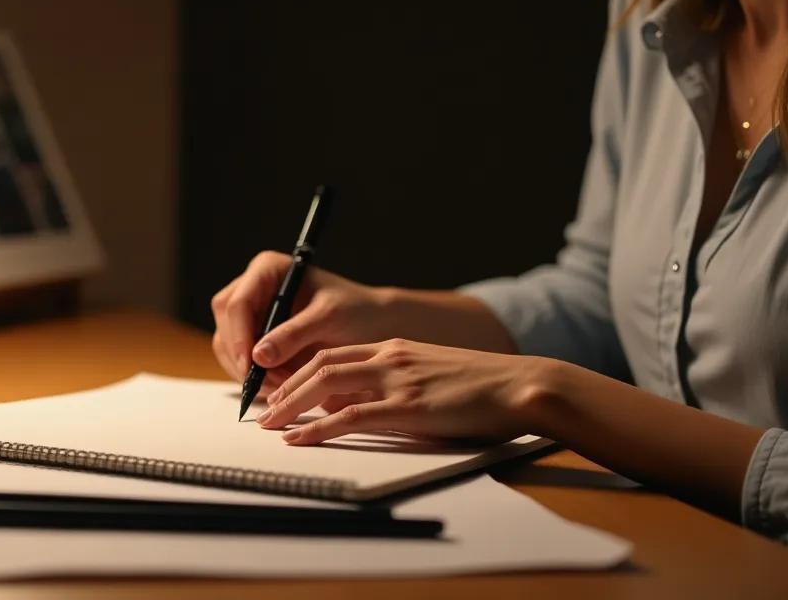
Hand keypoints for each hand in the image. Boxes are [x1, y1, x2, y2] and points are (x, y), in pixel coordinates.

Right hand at [210, 251, 397, 391]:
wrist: (371, 325)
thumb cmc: (356, 311)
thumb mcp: (328, 318)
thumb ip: (294, 334)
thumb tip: (258, 356)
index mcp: (267, 270)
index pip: (237, 303)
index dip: (238, 336)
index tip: (251, 366)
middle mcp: (252, 288)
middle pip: (226, 325)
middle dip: (243, 357)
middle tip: (271, 383)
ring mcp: (250, 314)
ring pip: (227, 346)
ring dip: (248, 372)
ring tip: (282, 386)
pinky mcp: (254, 338)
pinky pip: (240, 360)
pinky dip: (256, 377)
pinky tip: (281, 386)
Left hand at [254, 338, 556, 444]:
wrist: (521, 385)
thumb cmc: (485, 389)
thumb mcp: (433, 377)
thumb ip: (401, 386)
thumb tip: (372, 409)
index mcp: (396, 349)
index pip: (335, 353)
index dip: (302, 370)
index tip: (282, 388)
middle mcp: (390, 357)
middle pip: (321, 363)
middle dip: (287, 386)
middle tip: (265, 408)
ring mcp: (397, 379)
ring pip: (326, 383)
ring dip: (292, 404)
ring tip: (270, 423)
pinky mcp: (407, 406)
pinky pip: (350, 415)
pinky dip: (317, 426)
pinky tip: (298, 438)